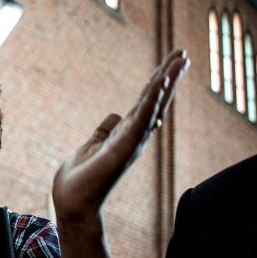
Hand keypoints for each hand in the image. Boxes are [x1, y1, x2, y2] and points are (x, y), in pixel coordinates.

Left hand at [53, 50, 190, 228]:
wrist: (73, 203)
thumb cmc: (80, 180)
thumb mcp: (92, 145)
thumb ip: (105, 130)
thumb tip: (115, 116)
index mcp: (125, 134)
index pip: (146, 101)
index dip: (158, 81)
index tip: (172, 61)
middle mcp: (133, 137)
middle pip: (155, 100)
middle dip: (169, 76)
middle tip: (183, 54)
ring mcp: (130, 142)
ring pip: (152, 107)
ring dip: (165, 83)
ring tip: (178, 62)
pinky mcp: (123, 148)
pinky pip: (140, 120)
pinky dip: (151, 102)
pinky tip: (160, 84)